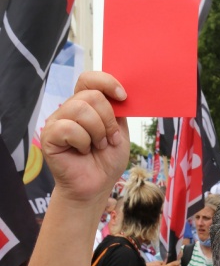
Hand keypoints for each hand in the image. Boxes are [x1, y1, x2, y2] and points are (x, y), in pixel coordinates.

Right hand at [41, 72, 128, 201]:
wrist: (97, 186)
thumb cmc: (106, 160)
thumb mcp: (119, 132)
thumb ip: (117, 111)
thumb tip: (119, 92)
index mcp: (86, 104)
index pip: (89, 79)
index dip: (107, 82)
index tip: (123, 97)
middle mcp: (69, 109)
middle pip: (91, 95)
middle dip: (108, 120)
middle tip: (109, 139)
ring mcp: (57, 121)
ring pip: (81, 109)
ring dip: (97, 132)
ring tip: (97, 146)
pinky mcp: (49, 136)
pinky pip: (69, 128)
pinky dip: (83, 142)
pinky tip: (82, 152)